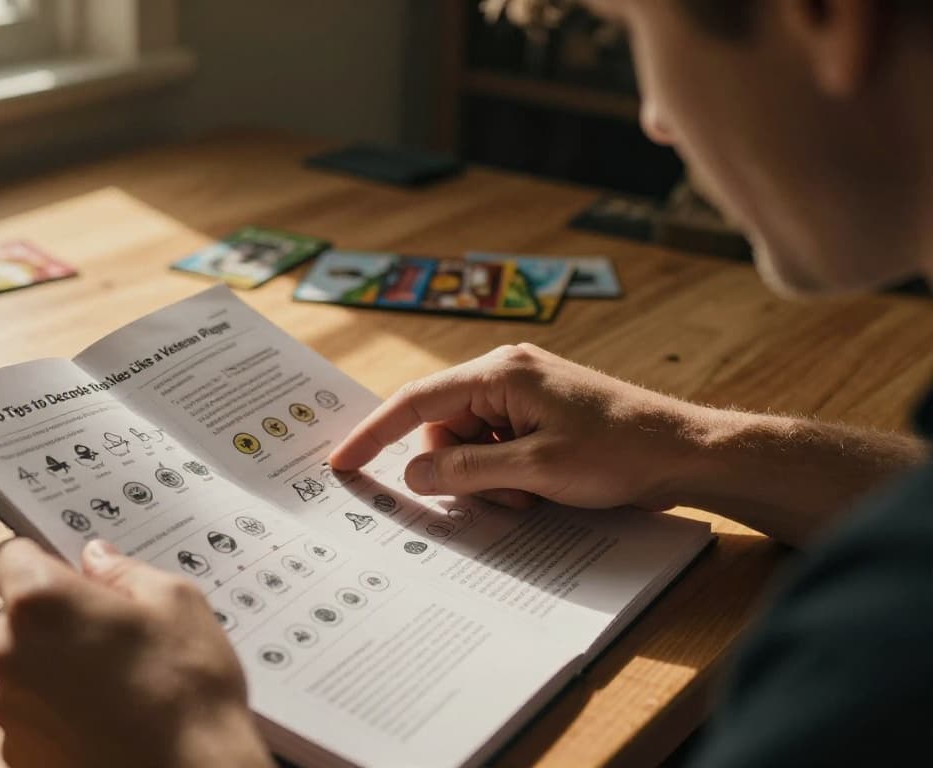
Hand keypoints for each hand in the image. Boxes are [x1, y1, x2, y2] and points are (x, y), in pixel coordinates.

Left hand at [0, 538, 272, 767]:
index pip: (8, 557)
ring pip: (24, 668)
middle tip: (112, 633)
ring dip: (56, 668)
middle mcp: (10, 655)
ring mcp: (10, 711)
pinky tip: (107, 719)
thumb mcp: (177, 602)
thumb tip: (97, 561)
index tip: (74, 575)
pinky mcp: (18, 754)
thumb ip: (125, 571)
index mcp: (41, 604)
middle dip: (55, 618)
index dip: (43, 560)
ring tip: (118, 684)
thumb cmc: (186, 694)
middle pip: (15, 617)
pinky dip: (59, 713)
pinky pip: (31, 715)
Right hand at [329, 344, 699, 510]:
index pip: (416, 400)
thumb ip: (465, 470)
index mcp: (500, 373)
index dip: (375, 432)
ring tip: (531, 494)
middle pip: (442, 426)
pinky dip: (506, 474)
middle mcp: (506, 374)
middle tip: (501, 497)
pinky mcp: (541, 414)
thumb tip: (413, 474)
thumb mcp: (535, 469)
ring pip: (469, 442)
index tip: (343, 461)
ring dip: (487, 477)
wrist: (686, 453)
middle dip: (458, 468)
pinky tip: (541, 488)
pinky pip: (496, 446)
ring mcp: (525, 393)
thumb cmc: (619, 452)